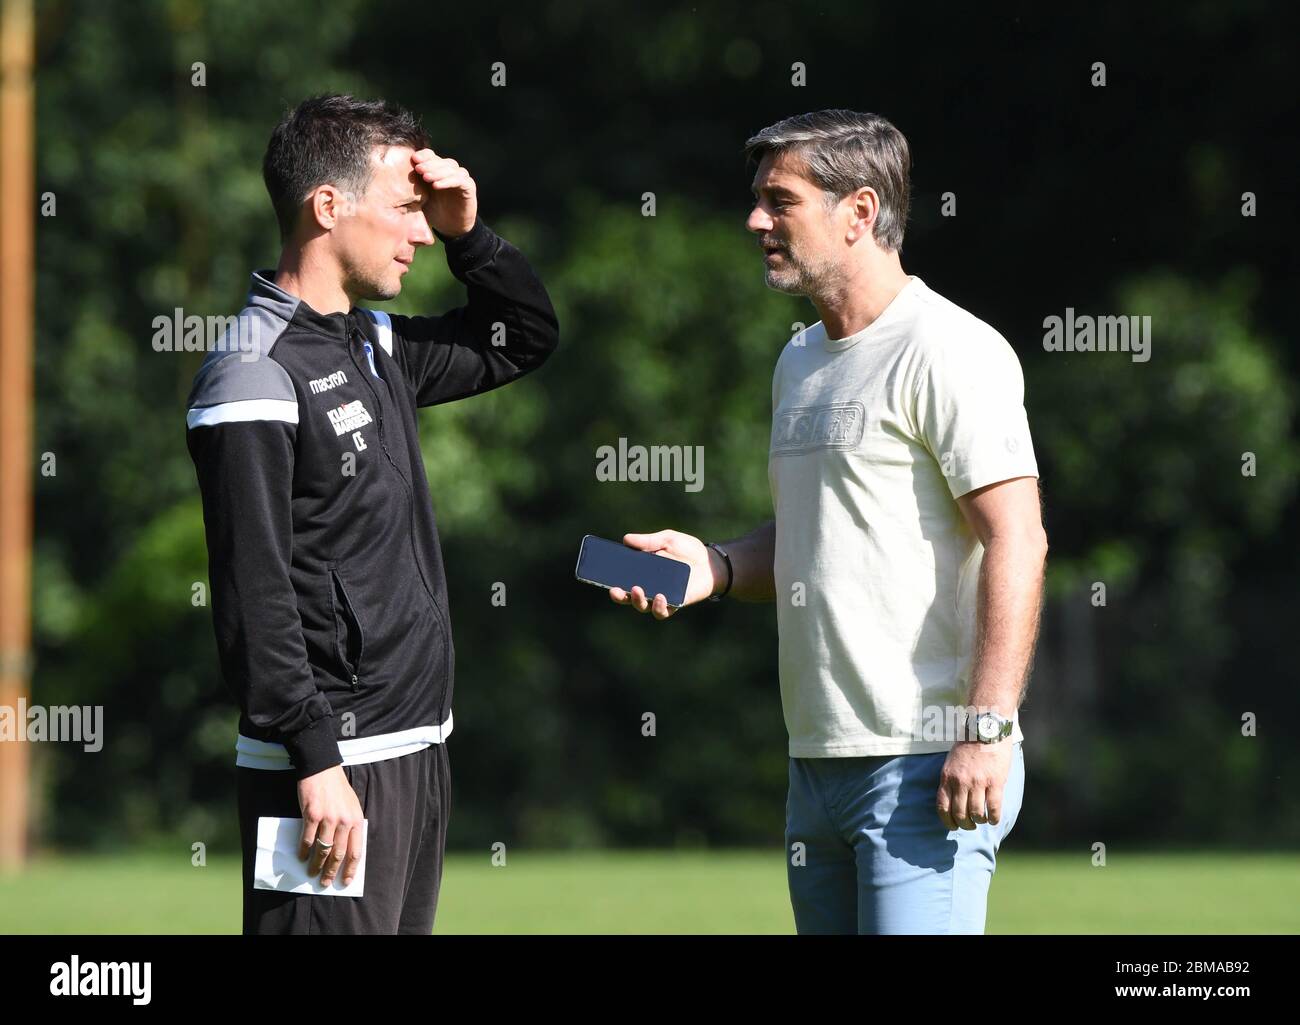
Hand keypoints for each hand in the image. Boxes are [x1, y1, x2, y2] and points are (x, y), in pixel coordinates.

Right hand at [297, 764, 364, 886]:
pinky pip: (307, 839)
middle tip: (325, 882)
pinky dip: (303, 851)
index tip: (346, 881)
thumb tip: (343, 849)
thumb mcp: (351, 805)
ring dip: (316, 865)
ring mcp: (328, 818)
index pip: (356, 850)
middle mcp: (344, 821)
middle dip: (332, 872)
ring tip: (312, 873)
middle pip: (338, 854)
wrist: (321, 768)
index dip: (350, 868)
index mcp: (356, 819)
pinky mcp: (312, 815)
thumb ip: (349, 824)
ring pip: (322, 850)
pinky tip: (301, 857)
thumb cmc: (336, 788)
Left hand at [411, 149, 477, 237]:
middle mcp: (450, 171)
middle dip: (429, 164)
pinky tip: (437, 186)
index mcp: (437, 170)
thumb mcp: (419, 197)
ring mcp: (461, 178)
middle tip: (419, 168)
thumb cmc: (433, 211)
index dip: (423, 155)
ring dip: (437, 171)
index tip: (413, 159)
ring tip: (426, 177)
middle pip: (440, 161)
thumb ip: (412, 186)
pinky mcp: (469, 187)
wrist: (451, 228)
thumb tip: (392, 176)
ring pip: (450, 168)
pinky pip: (459, 180)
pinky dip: (448, 181)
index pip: (431, 156)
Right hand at [608, 529, 721, 619]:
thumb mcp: (668, 539)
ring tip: (638, 589)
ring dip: (638, 600)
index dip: (611, 581)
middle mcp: (649, 587)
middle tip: (615, 589)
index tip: (602, 577)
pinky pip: (663, 611)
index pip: (623, 579)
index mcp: (643, 572)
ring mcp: (661, 597)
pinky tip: (660, 596)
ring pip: (644, 606)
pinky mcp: (675, 604)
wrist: (711, 562)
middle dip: (620, 595)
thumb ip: (648, 540)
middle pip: (629, 597)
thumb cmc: (688, 550)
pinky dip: (659, 606)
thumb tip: (626, 539)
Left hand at [936, 740, 1012, 830]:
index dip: (947, 821)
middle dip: (965, 825)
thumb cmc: (968, 746)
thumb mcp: (951, 762)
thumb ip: (951, 781)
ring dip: (980, 821)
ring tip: (983, 820)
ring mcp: (978, 782)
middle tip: (970, 825)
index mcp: (948, 777)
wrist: (985, 729)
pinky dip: (993, 818)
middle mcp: (961, 782)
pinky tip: (994, 819)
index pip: (943, 807)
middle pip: (960, 814)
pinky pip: (994, 808)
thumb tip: (952, 801)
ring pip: (976, 814)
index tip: (953, 826)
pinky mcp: (995, 782)